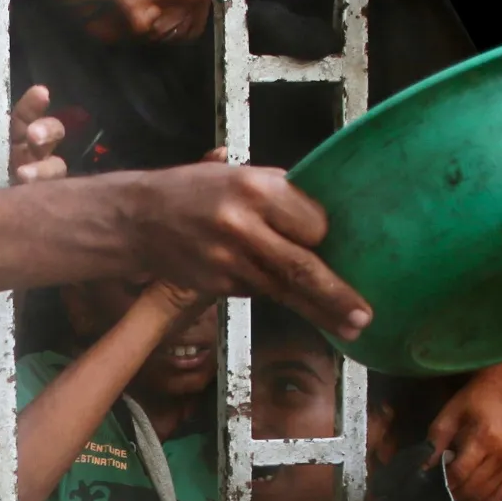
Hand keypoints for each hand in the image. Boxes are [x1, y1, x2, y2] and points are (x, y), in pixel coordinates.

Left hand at [0, 86, 69, 187]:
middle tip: (34, 137)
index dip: (33, 104)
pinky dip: (50, 193)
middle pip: (51, 134)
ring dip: (47, 166)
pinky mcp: (48, 204)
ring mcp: (42, 182)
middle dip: (47, 130)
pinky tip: (33, 196)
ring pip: (58, 165)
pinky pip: (57, 195)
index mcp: (10, 143)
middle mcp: (31, 157)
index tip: (40, 94)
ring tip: (25, 176)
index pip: (25, 116)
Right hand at [123, 162, 370, 342]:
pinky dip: (276, 294)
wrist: (137, 219)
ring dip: (319, 311)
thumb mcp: (235, 174)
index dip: (328, 237)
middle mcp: (242, 225)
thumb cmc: (192, 191)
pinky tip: (294, 301)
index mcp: (254, 187)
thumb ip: (277, 191)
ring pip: (284, 289)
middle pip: (302, 266)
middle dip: (337, 294)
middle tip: (364, 315)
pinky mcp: (217, 285)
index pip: (312, 222)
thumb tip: (320, 211)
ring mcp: (228, 260)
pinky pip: (259, 292)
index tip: (344, 247)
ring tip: (349, 326)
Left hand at [425, 368, 501, 500]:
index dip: (444, 485)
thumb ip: (435, 443)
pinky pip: (501, 495)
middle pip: (474, 488)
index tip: (430, 489)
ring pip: (487, 496)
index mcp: (485, 438)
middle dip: (454, 497)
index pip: (460, 472)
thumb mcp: (448, 416)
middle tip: (438, 499)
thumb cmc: (474, 402)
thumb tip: (423, 470)